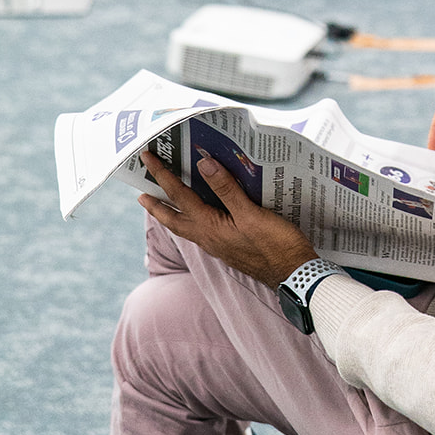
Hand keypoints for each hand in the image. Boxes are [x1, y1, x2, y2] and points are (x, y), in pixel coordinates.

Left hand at [138, 150, 315, 289]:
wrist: (294, 276)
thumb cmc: (276, 245)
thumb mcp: (251, 214)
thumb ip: (226, 189)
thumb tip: (203, 165)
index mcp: (210, 227)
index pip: (179, 196)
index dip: (162, 176)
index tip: (147, 159)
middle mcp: (208, 238)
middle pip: (174, 219)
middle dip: (156, 205)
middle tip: (141, 193)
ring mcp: (218, 245)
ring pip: (186, 227)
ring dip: (171, 214)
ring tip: (162, 204)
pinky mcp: (229, 248)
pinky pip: (201, 231)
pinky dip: (191, 220)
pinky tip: (199, 217)